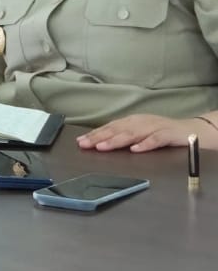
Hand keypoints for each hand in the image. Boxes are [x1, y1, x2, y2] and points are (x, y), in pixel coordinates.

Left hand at [76, 114, 208, 152]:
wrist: (191, 131)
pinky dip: (145, 144)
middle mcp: (140, 122)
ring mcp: (154, 127)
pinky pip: (156, 140)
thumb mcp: (139, 133)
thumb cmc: (161, 133)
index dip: (94, 134)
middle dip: (99, 137)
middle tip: (84, 144)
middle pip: (117, 130)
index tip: (79, 142)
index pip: (109, 127)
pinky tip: (135, 149)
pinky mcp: (168, 135)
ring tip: (103, 146)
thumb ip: (122, 137)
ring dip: (116, 140)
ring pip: (132, 134)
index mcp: (132, 121)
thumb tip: (98, 143)